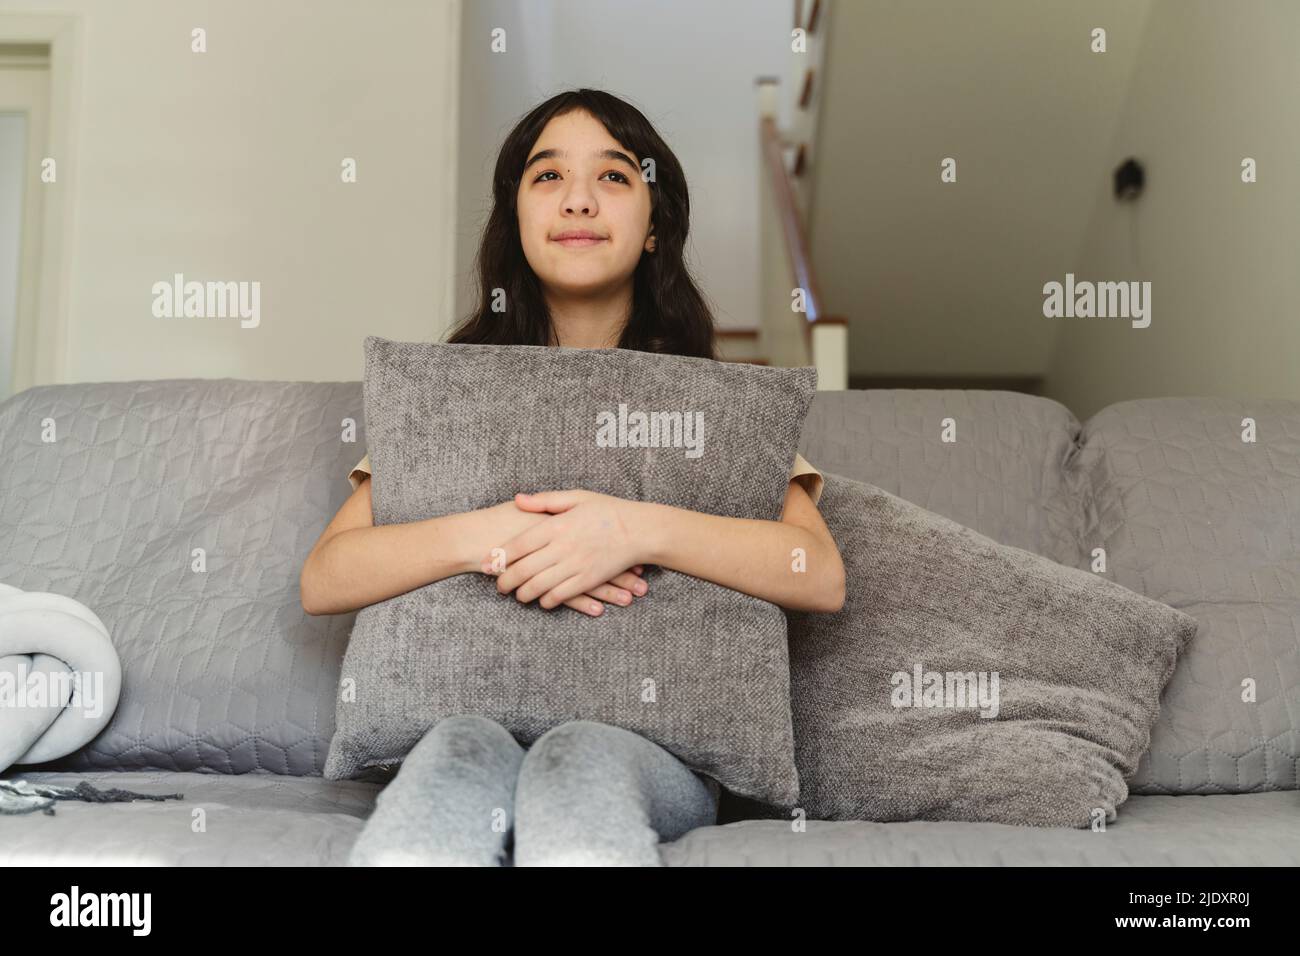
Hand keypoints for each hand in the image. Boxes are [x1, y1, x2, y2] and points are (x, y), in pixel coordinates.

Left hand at [481, 490, 645, 609]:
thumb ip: (544, 500)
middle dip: (506, 581)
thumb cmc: (608, 511)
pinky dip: (547, 601)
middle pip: (524, 569)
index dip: (498, 557)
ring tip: (517, 596)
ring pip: (539, 586)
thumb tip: (517, 500)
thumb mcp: (576, 497)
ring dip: (523, 594)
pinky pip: (561, 595)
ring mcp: (575, 565)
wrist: (640, 530)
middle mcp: (562, 547)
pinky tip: (542, 601)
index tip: (486, 564)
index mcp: (556, 525)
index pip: (518, 545)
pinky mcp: (588, 579)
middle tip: (499, 586)